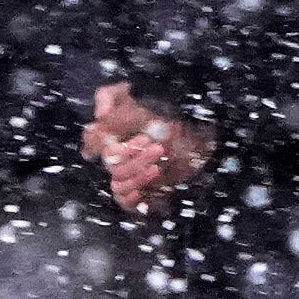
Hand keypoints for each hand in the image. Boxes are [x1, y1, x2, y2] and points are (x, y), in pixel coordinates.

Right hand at [84, 80, 211, 216]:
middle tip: (158, 148)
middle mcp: (120, 157)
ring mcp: (131, 175)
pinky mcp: (144, 191)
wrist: (199, 130)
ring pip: (118, 185)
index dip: (120, 147)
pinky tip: (142, 194)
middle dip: (135, 160)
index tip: (145, 138)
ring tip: (157, 167)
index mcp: (112, 137)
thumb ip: (110, 97)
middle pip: (113, 167)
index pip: (99, 146)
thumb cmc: (167, 110)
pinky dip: (130, 201)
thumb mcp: (138, 94)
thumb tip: (99, 114)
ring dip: (136, 177)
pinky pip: (126, 203)